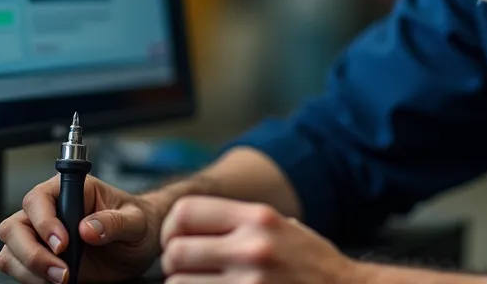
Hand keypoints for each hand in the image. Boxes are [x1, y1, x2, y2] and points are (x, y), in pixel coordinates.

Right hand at [0, 173, 164, 282]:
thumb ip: (115, 222)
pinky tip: (56, 281)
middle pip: (14, 227)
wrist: (139, 246)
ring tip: (64, 279)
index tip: (63, 244)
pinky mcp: (41, 259)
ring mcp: (40, 236)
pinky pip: (18, 269)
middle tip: (62, 272)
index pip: (38, 200)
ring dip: (31, 270)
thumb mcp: (135, 221)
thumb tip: (88, 229)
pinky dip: (31, 280)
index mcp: (70, 189)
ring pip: (10, 251)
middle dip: (32, 254)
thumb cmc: (137, 224)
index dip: (44, 222)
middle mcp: (49, 211)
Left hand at [159, 196, 361, 282]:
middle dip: (174, 263)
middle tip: (185, 269)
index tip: (177, 240)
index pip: (187, 211)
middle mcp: (252, 247)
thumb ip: (242, 221)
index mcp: (259, 218)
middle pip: (177, 251)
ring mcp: (250, 283)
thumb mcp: (284, 227)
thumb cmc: (314, 264)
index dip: (172, 227)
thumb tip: (193, 220)